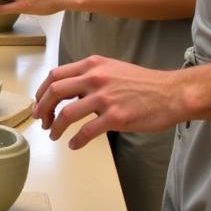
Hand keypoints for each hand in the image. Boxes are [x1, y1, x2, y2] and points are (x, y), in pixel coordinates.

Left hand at [33, 55, 181, 148]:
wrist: (171, 93)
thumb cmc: (143, 83)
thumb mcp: (112, 69)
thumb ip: (89, 76)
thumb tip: (69, 91)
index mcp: (92, 65)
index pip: (55, 75)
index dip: (42, 91)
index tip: (39, 103)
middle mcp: (95, 78)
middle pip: (55, 92)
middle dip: (42, 108)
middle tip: (41, 120)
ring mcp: (104, 98)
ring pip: (67, 113)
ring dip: (55, 127)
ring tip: (53, 135)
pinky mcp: (115, 117)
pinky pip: (87, 131)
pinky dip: (76, 140)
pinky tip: (73, 145)